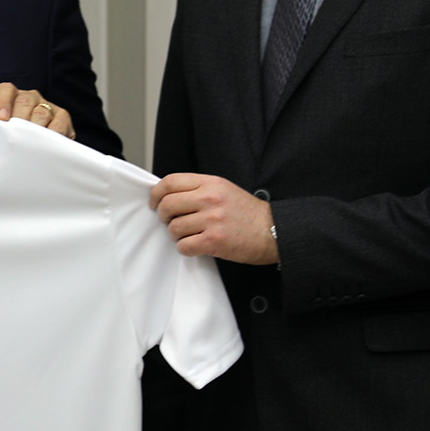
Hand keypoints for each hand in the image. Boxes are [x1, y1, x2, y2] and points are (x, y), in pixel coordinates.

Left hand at [0, 83, 74, 138]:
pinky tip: (47, 143)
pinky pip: (59, 122)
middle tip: (16, 138)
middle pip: (24, 101)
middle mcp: (31, 98)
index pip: (5, 90)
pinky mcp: (63, 117)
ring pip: (41, 113)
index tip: (2, 119)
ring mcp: (47, 106)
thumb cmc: (15, 141)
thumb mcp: (2, 133)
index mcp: (12, 97)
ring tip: (30, 144)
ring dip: (35, 129)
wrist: (38, 152)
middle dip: (20, 121)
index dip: (3, 102)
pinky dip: (53, 133)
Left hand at [149, 173, 277, 263]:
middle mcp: (209, 199)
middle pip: (167, 205)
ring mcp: (212, 220)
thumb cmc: (249, 214)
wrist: (274, 231)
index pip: (170, 182)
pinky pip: (184, 246)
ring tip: (189, 235)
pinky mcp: (214, 241)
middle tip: (170, 222)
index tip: (154, 203)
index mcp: (211, 183)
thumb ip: (199, 189)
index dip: (156, 193)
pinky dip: (186, 248)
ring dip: (176, 235)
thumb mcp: (224, 190)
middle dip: (164, 216)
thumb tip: (169, 195)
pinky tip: (196, 246)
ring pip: (174, 228)